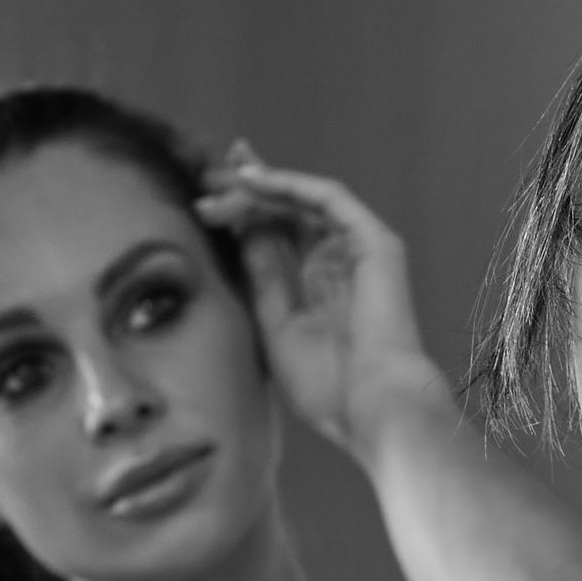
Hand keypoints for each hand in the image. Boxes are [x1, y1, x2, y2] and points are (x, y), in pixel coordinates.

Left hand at [195, 147, 444, 455]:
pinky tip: (254, 181)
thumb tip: (240, 231)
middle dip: (250, 188)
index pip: (280, 235)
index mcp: (320, 286)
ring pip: (304, 201)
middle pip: (291, 210)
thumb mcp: (277, 324)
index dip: (246, 211)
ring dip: (261, 187)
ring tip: (218, 183)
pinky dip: (291, 185)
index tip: (206, 196)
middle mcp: (340, 262)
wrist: (372, 406)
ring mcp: (359, 250)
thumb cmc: (328, 385)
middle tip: (207, 174)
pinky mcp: (374, 242)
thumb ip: (263, 276)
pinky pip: (329, 199)